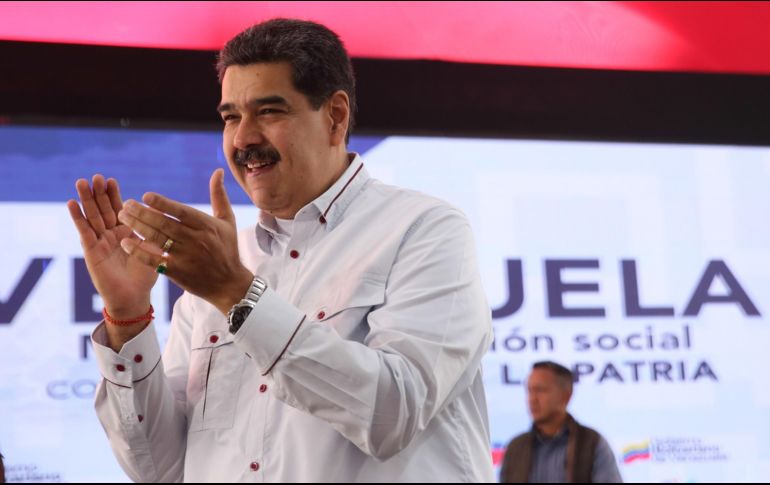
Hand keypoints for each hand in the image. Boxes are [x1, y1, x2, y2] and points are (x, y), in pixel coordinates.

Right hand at [67, 175, 156, 317]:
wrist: (134, 297)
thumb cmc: (145, 275)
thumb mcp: (153, 248)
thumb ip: (153, 231)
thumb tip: (159, 211)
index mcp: (126, 232)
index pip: (118, 209)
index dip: (114, 195)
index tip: (111, 179)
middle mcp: (110, 234)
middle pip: (102, 209)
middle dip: (99, 193)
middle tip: (95, 177)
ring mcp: (99, 242)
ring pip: (91, 217)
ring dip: (86, 200)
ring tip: (81, 183)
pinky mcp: (91, 251)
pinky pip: (84, 232)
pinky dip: (78, 218)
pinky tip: (71, 204)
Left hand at [117, 168, 253, 313]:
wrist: (228, 283)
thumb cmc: (227, 248)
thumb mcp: (227, 221)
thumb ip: (219, 195)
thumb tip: (217, 171)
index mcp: (207, 226)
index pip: (181, 212)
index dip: (162, 204)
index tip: (145, 196)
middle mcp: (197, 240)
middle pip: (165, 224)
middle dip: (142, 213)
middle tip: (125, 205)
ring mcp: (186, 257)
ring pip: (157, 239)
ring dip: (137, 227)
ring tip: (122, 217)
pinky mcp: (177, 272)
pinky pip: (154, 260)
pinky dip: (139, 251)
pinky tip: (125, 242)